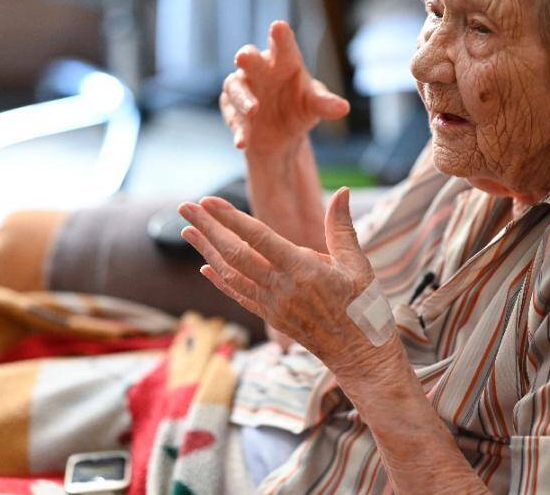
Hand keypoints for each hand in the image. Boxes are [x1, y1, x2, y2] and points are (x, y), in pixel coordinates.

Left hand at [178, 187, 376, 366]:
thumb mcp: (359, 265)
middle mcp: (282, 288)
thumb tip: (345, 191)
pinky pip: (239, 295)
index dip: (231, 218)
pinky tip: (205, 266)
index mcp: (304, 271)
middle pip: (235, 254)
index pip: (259, 238)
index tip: (208, 201)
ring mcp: (273, 305)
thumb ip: (342, 228)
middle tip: (185, 207)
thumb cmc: (365, 308)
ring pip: (231, 274)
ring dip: (206, 251)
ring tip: (186, 231)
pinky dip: (220, 280)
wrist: (360, 358)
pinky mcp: (271, 317)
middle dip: (208, 228)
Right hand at [221, 20, 349, 153]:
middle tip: (243, 57)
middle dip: (247, 58)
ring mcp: (243, 88)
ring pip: (236, 86)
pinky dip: (239, 129)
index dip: (280, 36)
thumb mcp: (314, 106)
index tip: (278, 27)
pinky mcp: (232, 110)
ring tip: (253, 110)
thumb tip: (343, 108)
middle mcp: (260, 70)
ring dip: (243, 98)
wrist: (283, 137)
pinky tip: (243, 141)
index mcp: (283, 61)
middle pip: (249, 58)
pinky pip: (232, 117)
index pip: (282, 45)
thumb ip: (325, 104)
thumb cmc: (299, 108)